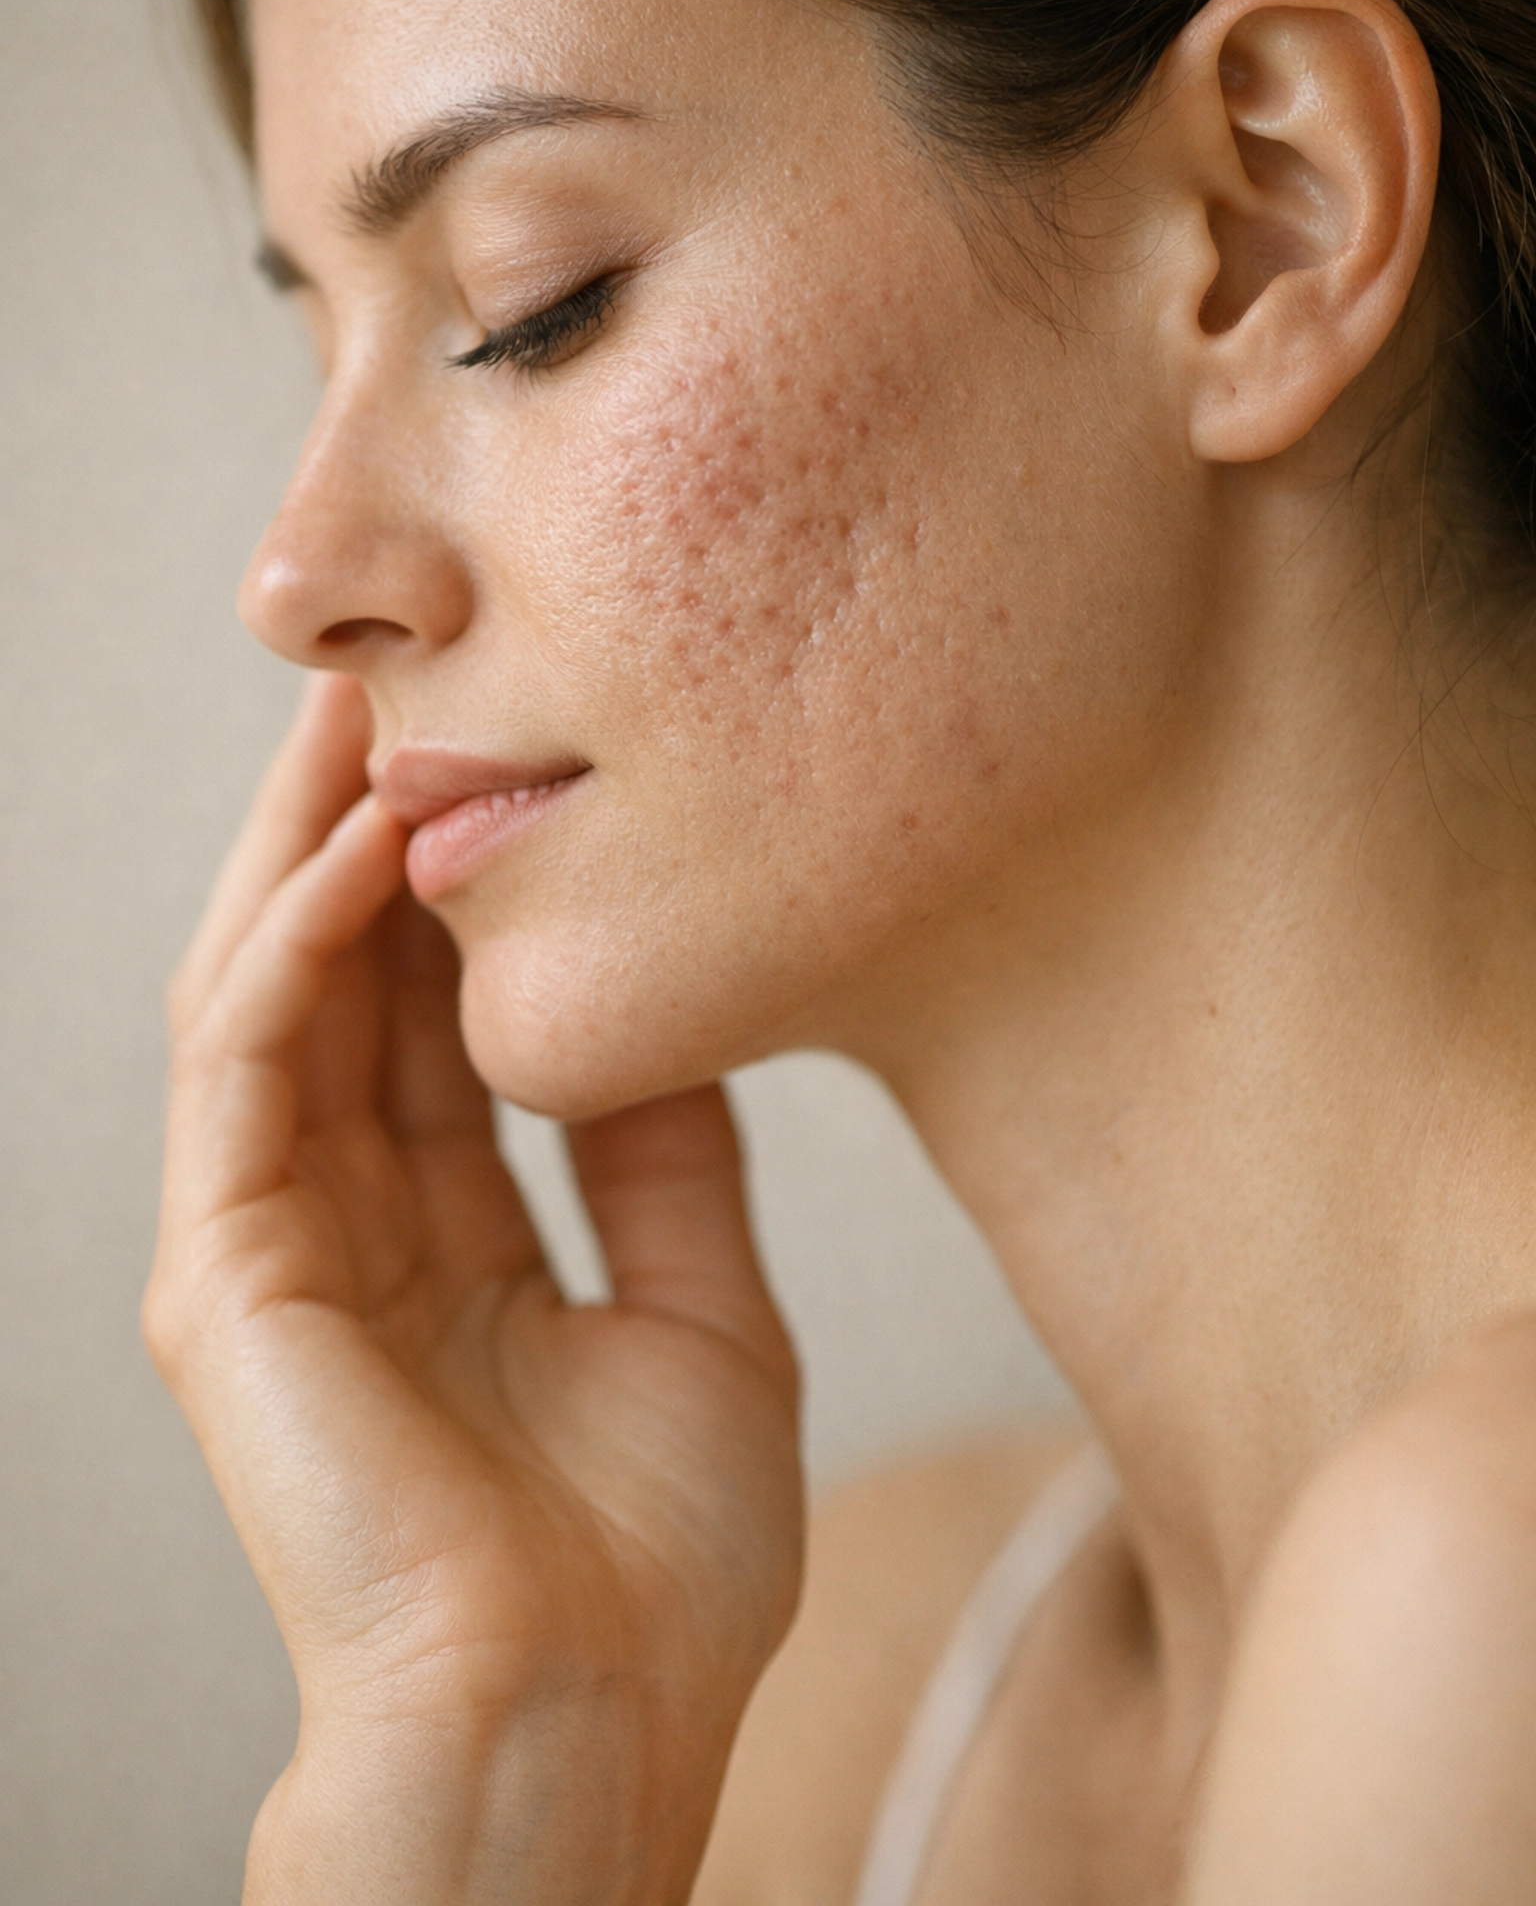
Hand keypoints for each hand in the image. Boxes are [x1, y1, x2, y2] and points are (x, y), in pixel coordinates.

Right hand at [145, 675, 802, 1904]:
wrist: (588, 1729)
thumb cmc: (655, 1576)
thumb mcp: (703, 1319)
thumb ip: (672, 1170)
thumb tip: (666, 1024)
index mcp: (451, 1245)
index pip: (438, 1023)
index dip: (466, 892)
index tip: (519, 758)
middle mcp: (348, 1228)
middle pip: (344, 982)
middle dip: (368, 826)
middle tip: (421, 675)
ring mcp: (275, 1247)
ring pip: (271, 989)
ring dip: (308, 843)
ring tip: (365, 704)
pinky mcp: (225, 1273)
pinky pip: (244, 1064)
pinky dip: (292, 943)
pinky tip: (356, 843)